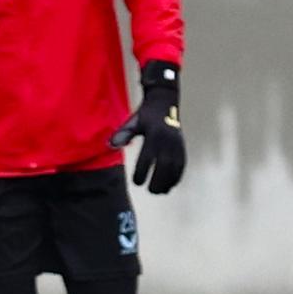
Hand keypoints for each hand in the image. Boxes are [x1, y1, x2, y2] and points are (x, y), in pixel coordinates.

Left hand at [109, 60, 184, 193]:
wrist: (165, 102)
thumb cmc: (146, 114)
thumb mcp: (133, 121)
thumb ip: (123, 134)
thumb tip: (110, 145)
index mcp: (153, 135)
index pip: (147, 160)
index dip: (142, 173)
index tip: (137, 182)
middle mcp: (167, 141)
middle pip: (164, 167)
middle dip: (158, 181)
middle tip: (150, 191)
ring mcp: (177, 144)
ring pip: (175, 168)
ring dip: (169, 182)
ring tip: (160, 191)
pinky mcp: (182, 146)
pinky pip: (182, 164)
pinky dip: (177, 176)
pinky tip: (170, 185)